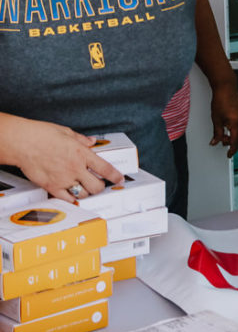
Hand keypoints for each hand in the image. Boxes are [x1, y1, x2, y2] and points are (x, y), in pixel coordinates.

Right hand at [3, 117, 123, 200]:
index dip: (115, 176)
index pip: (105, 168)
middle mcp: (75, 168)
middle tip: (99, 184)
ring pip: (83, 194)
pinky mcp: (51, 187)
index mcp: (82, 154)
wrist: (23, 143)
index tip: (120, 179)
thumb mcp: (67, 133)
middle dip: (101, 187)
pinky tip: (72, 196)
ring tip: (85, 188)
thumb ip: (81, 140)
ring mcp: (64, 179)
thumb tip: (91, 142)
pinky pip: (66, 199)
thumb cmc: (43, 135)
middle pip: (96, 186)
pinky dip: (72, 199)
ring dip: (86, 192)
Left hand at [210, 80, 237, 157]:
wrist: (226, 89)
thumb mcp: (216, 119)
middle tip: (224, 141)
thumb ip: (216, 133)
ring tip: (231, 139)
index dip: (232, 150)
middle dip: (234, 144)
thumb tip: (215, 142)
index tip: (229, 155)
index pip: (235, 141)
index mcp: (235, 123)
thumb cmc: (220, 101)